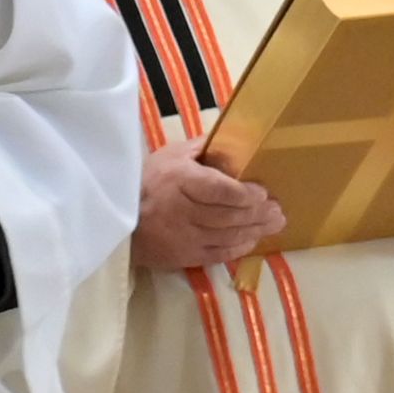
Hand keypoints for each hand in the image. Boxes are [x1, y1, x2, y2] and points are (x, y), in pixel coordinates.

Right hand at [135, 144, 288, 273]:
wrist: (115, 216)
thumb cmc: (148, 180)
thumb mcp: (173, 155)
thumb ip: (204, 147)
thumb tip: (239, 136)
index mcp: (179, 182)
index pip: (219, 190)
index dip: (245, 194)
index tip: (263, 192)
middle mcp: (181, 211)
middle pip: (228, 215)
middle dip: (258, 213)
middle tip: (278, 210)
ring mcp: (181, 237)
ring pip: (226, 236)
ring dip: (255, 230)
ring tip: (274, 223)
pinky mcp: (180, 257)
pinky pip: (216, 255)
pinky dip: (238, 248)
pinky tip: (252, 240)